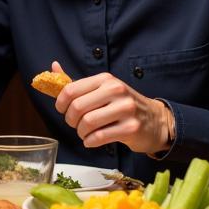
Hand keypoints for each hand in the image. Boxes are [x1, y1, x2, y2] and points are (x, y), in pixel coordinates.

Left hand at [52, 61, 172, 154]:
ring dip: (81, 133)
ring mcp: (125, 109)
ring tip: (85, 133)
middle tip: (75, 124)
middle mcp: (116, 90)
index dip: (60, 103)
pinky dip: (90, 142)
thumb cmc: (122, 105)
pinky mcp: (131, 128)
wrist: (155, 120)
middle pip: (77, 108)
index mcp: (106, 79)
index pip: (71, 90)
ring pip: (87, 123)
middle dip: (70, 120)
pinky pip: (99, 137)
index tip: (62, 110)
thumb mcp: (102, 89)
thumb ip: (77, 83)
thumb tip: (53, 66)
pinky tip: (92, 140)